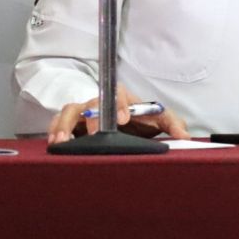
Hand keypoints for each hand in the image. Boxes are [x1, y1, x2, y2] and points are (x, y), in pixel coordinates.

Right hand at [47, 83, 189, 143]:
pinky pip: (57, 122)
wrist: (127, 125)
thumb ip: (173, 125)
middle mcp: (101, 102)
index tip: (123, 119)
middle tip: (93, 134)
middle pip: (92, 103)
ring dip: (65, 125)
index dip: (120, 105)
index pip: (119, 94)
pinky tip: (54, 144)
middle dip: (92, 118)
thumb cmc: (142, 120)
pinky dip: (54, 130)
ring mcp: (84, 112)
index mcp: (123, 98)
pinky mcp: (71, 124)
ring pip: (70, 110)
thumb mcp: (159, 121)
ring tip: (63, 142)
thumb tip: (185, 136)